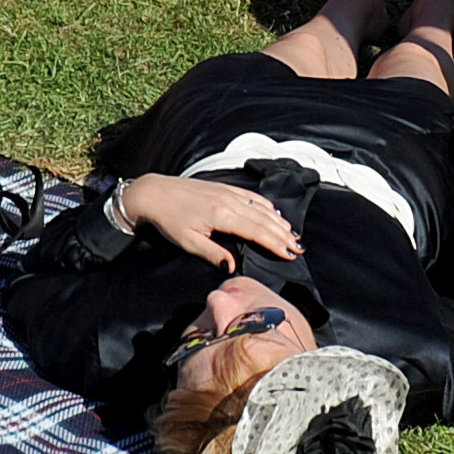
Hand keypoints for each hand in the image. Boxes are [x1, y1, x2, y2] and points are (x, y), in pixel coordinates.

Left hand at [119, 174, 301, 270]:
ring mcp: (226, 191)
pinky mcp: (222, 187)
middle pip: (263, 219)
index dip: (275, 243)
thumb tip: (233, 266)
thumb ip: (213, 254)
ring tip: (292, 234)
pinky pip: (250, 196)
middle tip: (298, 248)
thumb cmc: (170, 220)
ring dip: (278, 220)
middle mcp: (228, 201)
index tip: (290, 254)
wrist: (154, 193)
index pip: (256, 231)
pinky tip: (273, 212)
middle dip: (283, 234)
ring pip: (259, 207)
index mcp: (221, 216)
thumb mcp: (188, 242)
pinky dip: (265, 205)